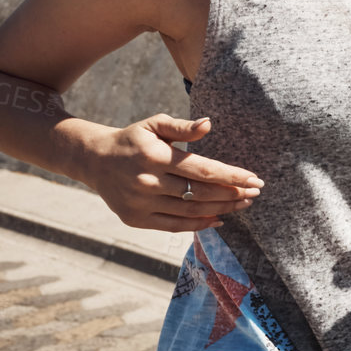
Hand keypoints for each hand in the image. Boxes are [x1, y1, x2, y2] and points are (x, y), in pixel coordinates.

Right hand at [81, 114, 262, 231]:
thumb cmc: (134, 139)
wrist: (94, 160)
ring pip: (189, 211)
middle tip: (255, 192)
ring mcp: (139, 203)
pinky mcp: (134, 219)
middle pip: (199, 193)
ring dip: (221, 209)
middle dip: (232, 194)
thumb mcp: (154, 124)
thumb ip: (182, 126)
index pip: (202, 169)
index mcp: (155, 156)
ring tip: (243, 204)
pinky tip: (218, 219)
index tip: (254, 179)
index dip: (230, 176)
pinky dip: (198, 225)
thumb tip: (209, 124)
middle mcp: (146, 182)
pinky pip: (173, 226)